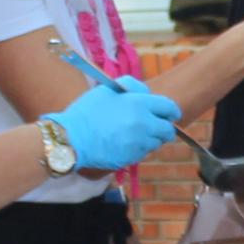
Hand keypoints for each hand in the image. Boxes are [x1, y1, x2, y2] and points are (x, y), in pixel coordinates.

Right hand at [51, 76, 182, 172]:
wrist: (71, 139)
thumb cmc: (87, 112)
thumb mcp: (107, 89)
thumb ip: (131, 85)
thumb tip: (146, 93)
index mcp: (139, 104)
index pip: (169, 108)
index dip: (172, 111)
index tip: (170, 114)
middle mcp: (143, 124)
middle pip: (168, 130)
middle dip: (164, 128)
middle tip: (154, 127)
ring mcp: (138, 143)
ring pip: (156, 143)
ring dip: (151, 139)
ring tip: (133, 134)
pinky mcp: (132, 158)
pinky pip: (143, 153)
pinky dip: (139, 149)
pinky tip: (124, 143)